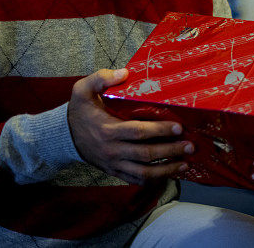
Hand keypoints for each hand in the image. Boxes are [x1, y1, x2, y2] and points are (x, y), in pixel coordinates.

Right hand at [68, 68, 193, 184]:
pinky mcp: (114, 171)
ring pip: (143, 173)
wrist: (63, 137)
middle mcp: (113, 150)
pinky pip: (135, 180)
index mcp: (108, 130)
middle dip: (170, 151)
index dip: (159, 131)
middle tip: (190, 147)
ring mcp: (114, 164)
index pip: (138, 132)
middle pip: (146, 155)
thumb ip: (101, 79)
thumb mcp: (82, 90)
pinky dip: (153, 180)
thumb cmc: (79, 111)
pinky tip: (169, 174)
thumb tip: (124, 73)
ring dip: (167, 170)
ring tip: (185, 164)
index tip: (178, 128)